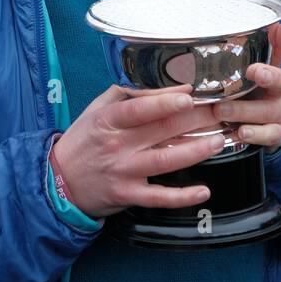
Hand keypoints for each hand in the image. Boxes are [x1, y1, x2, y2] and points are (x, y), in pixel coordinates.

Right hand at [54, 82, 229, 219]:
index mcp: (108, 121)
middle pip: (161, 130)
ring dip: (195, 151)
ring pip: (164, 160)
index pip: (139, 109)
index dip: (165, 101)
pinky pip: (158, 197)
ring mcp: (124, 171)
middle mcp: (117, 145)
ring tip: (217, 141)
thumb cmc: (82, 141)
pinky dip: (182, 196)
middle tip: (220, 111)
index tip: (190, 93)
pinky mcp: (128, 195)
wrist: (59, 182)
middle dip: (195, 119)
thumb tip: (160, 84)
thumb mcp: (95, 110)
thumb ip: (124, 95)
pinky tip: (203, 191)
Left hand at [214, 22, 280, 150]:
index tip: (279, 31)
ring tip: (221, 110)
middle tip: (252, 71)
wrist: (267, 127)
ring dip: (243, 110)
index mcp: (272, 72)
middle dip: (268, 75)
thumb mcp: (250, 75)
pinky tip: (238, 132)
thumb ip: (248, 54)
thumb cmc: (252, 95)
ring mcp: (280, 114)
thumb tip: (256, 24)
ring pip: (267, 111)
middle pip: (278, 81)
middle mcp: (279, 91)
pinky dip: (252, 134)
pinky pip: (267, 135)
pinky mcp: (275, 134)